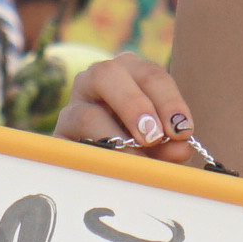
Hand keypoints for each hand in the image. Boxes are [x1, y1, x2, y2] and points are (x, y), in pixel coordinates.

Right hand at [55, 53, 208, 162]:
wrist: (101, 162)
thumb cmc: (139, 144)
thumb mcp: (160, 142)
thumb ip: (170, 144)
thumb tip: (181, 148)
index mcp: (129, 73)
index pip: (150, 75)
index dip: (169, 101)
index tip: (182, 131)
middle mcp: (96, 81)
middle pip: (108, 74)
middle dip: (134, 105)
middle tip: (154, 137)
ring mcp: (73, 108)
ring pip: (85, 113)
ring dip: (115, 137)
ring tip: (137, 159)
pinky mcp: (59, 139)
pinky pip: (71, 146)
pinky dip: (95, 158)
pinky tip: (113, 168)